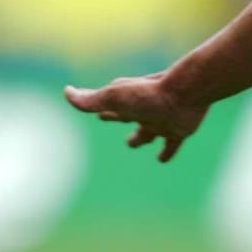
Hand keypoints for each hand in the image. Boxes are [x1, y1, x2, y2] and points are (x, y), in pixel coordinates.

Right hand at [63, 71, 206, 163]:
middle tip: (107, 118)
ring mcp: (161, 121)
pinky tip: (162, 159)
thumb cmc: (148, 94)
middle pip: (127, 117)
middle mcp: (143, 111)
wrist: (185, 92)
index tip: (97, 111)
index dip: (101, 109)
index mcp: (127, 103)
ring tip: (134, 143)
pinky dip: (166, 153)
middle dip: (117, 118)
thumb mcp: (114, 97)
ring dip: (140, 137)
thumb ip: (90, 100)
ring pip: (147, 132)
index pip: (110, 108)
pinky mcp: (178, 131)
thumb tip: (66, 92)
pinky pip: (171, 145)